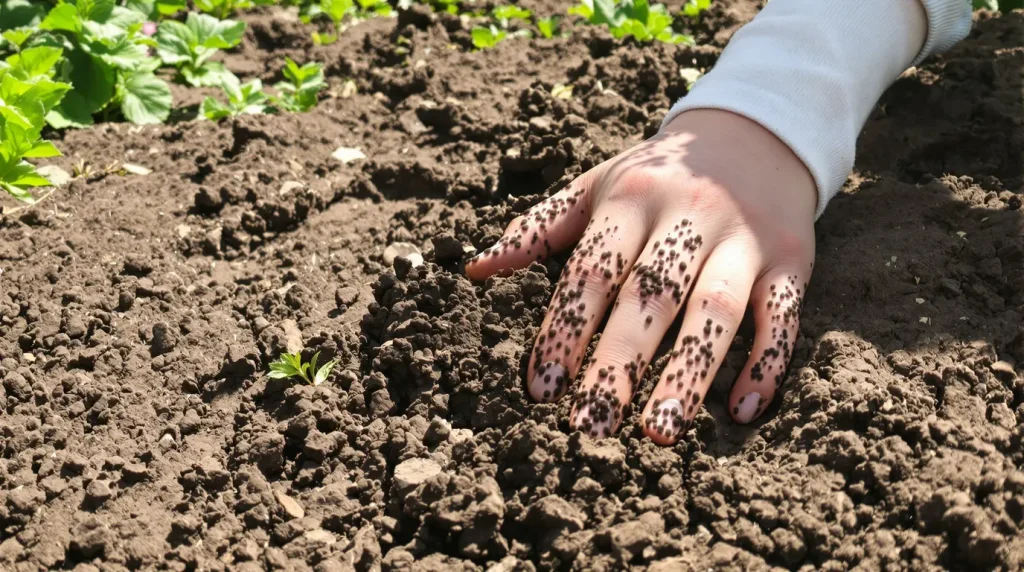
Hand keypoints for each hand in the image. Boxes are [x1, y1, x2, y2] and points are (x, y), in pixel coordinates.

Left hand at [466, 108, 816, 443]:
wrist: (755, 134)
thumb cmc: (658, 175)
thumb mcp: (597, 185)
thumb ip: (540, 229)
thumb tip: (476, 270)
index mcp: (633, 199)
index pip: (592, 270)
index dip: (565, 328)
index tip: (540, 388)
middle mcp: (690, 216)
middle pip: (651, 296)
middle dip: (617, 362)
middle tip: (589, 426)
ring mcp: (745, 240)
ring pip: (718, 310)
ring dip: (689, 373)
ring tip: (659, 433)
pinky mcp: (791, 261)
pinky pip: (783, 316)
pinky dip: (767, 362)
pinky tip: (742, 410)